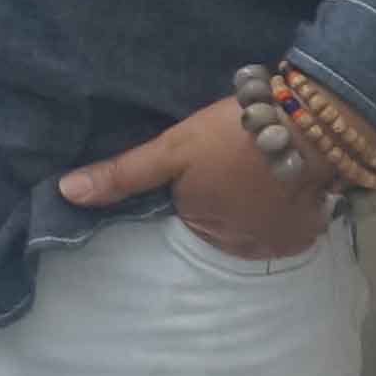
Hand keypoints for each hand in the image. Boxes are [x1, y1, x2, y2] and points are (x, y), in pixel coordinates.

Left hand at [59, 97, 333, 259]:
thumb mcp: (172, 149)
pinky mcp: (308, 233)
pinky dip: (283, 208)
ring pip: (253, 224)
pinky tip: (281, 179)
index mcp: (202, 232)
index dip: (192, 187)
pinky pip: (285, 226)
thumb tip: (65, 193)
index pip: (186, 214)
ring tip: (258, 166)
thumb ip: (123, 174)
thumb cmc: (232, 135)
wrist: (310, 125)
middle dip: (224, 198)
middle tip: (234, 159)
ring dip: (254, 204)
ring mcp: (277, 245)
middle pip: (220, 222)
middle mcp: (240, 250)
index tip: (205, 163)